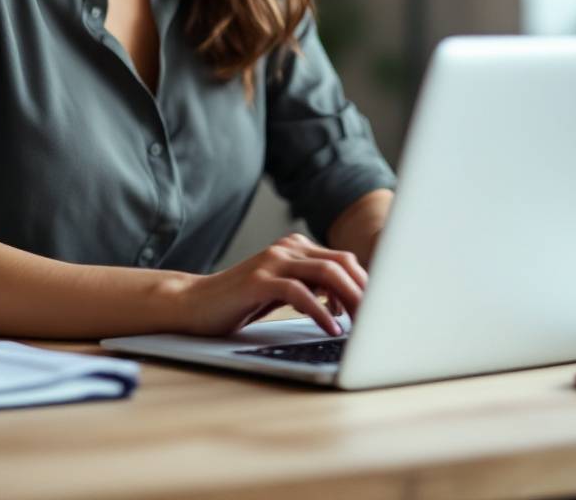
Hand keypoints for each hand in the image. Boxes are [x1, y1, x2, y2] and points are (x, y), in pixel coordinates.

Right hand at [180, 232, 367, 337]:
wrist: (194, 303)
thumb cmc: (241, 302)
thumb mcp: (282, 291)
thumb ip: (312, 288)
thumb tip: (352, 305)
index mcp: (296, 248)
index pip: (343, 260)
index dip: (365, 284)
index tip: (381, 310)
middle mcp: (287, 249)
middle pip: (341, 264)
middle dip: (364, 292)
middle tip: (378, 321)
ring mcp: (272, 262)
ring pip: (325, 273)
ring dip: (350, 300)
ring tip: (362, 326)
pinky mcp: (258, 281)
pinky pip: (299, 292)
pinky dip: (320, 310)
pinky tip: (331, 327)